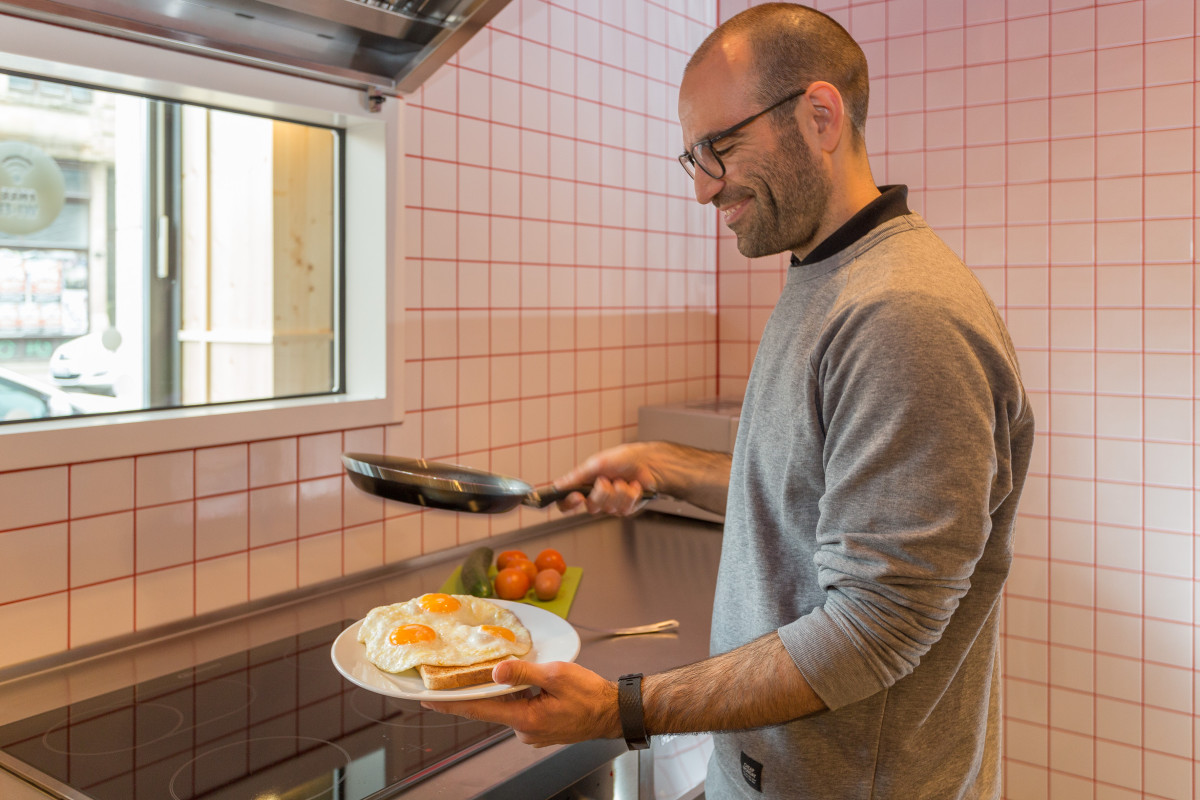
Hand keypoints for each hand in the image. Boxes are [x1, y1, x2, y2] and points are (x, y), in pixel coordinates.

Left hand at [421, 660, 620, 746]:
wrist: (613, 711)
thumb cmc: (590, 694)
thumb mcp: (557, 675)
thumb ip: (524, 673)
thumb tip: (496, 672)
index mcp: (525, 719)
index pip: (479, 709)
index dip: (451, 703)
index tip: (427, 699)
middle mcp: (524, 731)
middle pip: (493, 706)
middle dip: (485, 688)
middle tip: (478, 671)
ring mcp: (532, 732)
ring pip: (510, 706)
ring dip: (511, 691)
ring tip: (528, 675)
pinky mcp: (540, 729)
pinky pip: (522, 710)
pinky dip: (523, 696)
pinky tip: (536, 685)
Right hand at [554, 443, 658, 516]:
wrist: (644, 461)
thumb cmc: (619, 460)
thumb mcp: (596, 464)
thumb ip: (577, 476)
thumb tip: (557, 485)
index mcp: (583, 487)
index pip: (567, 505)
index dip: (569, 504)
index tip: (578, 496)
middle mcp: (595, 499)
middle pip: (591, 508)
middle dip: (601, 493)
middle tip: (606, 480)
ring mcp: (611, 506)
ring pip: (610, 508)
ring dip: (618, 491)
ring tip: (622, 480)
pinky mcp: (626, 509)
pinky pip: (624, 508)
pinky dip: (631, 494)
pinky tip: (633, 485)